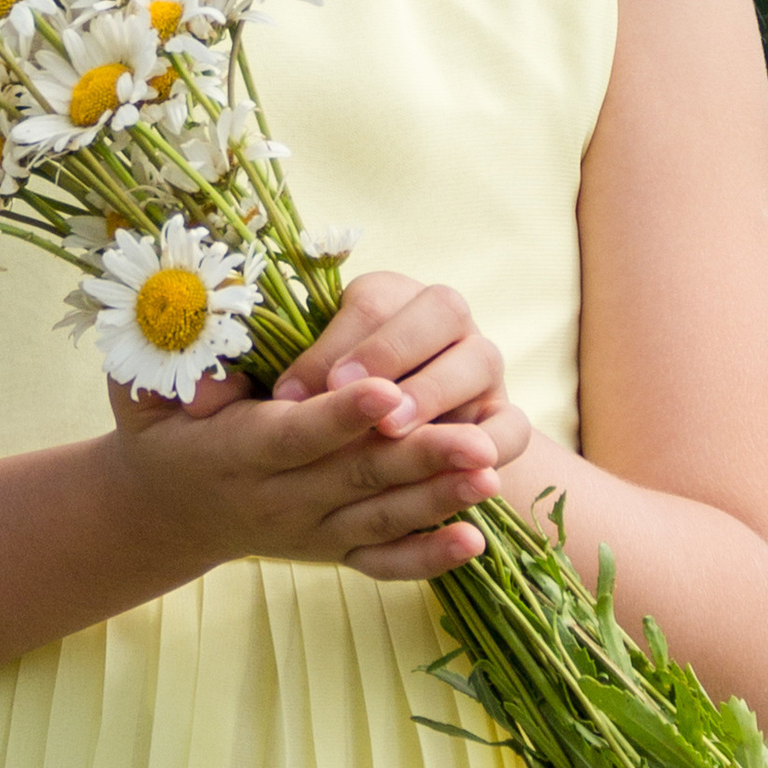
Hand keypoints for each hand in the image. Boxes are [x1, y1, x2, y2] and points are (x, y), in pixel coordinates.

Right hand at [104, 346, 501, 582]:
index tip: (386, 390)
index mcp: (234, 452)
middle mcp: (277, 499)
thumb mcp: (142, 396)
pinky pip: (384, 562)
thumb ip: (170, 375)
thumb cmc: (161, 431)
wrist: (165, 511)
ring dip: (438, 500)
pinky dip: (428, 558)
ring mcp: (310, 531)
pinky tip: (474, 541)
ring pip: (381, 517)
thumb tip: (211, 377)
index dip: (340, 416)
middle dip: (419, 457)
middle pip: (355, 477)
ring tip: (490, 476)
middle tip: (478, 440)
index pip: (293, 435)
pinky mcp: (332, 550)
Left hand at [270, 271, 532, 487]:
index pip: (372, 303)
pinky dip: (492, 445)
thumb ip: (286, 381)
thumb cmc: (332, 405)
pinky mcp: (505, 416)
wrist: (391, 450)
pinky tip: (455, 470)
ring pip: (481, 360)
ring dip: (435, 393)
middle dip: (393, 353)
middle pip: (441, 310)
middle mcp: (445, 321)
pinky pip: (514, 425)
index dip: (334, 345)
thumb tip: (253, 399)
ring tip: (392, 431)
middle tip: (352, 397)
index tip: (293, 394)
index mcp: (391, 297)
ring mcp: (482, 366)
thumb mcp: (308, 385)